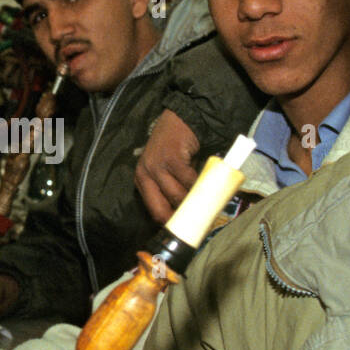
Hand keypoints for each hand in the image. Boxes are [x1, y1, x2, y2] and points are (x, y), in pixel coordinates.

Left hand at [135, 109, 200, 223]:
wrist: (180, 119)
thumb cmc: (174, 146)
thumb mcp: (165, 168)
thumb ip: (170, 187)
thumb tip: (185, 213)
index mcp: (142, 180)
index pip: (153, 211)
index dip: (169, 223)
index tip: (184, 230)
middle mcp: (145, 174)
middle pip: (162, 209)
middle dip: (180, 219)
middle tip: (196, 223)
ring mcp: (156, 167)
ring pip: (177, 197)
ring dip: (193, 203)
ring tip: (205, 206)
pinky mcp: (171, 160)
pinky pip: (188, 182)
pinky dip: (199, 187)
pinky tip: (207, 187)